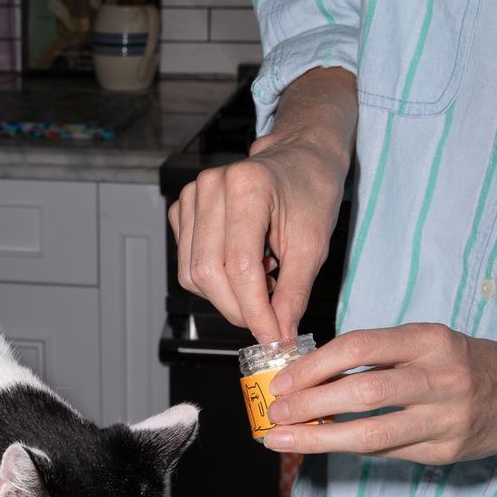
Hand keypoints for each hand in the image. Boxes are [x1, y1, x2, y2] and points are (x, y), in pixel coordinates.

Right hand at [168, 67, 355, 341]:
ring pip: (193, 274)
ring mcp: (192, 196)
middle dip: (239, 310)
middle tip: (269, 322)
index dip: (255, 310)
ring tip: (261, 284)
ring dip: (227, 297)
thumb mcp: (314, 244)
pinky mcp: (182, 210)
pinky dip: (215, 281)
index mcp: (247, 186)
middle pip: (209, 273)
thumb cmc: (310, 191)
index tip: (273, 337)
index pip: (240, 265)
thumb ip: (293, 292)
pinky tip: (243, 268)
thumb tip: (279, 334)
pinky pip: (188, 265)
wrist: (300, 159)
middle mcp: (211, 187)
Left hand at [263, 323, 496, 463]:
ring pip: (372, 434)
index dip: (315, 365)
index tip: (283, 379)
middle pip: (363, 391)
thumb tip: (311, 376)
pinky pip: (388, 452)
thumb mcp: (427, 342)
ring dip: (320, 438)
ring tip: (284, 438)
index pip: (360, 346)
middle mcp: (440, 377)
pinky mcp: (445, 451)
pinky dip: (352, 448)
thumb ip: (378, 356)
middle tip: (275, 412)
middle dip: (310, 404)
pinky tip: (326, 446)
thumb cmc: (464, 361)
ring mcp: (445, 419)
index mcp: (429, 340)